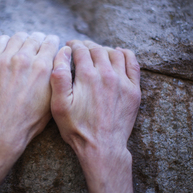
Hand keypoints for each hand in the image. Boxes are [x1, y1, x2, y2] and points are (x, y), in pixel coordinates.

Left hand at [0, 32, 58, 192]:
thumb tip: (60, 61)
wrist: (3, 128)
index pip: (51, 42)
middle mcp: (25, 59)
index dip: (53, 42)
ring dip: (23, 39)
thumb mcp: (53, 98)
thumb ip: (57, 76)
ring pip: (18, 37)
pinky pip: (0, 42)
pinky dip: (7, 42)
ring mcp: (5, 60)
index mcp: (43, 67)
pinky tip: (9, 48)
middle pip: (35, 37)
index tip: (51, 44)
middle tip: (38, 44)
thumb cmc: (30, 119)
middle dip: (39, 39)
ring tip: (23, 45)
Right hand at [50, 40, 140, 192]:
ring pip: (115, 53)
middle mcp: (107, 74)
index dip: (73, 45)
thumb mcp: (59, 106)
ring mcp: (123, 81)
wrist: (103, 147)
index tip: (69, 46)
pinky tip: (119, 53)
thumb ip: (58, 78)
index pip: (80, 50)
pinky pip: (133, 63)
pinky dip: (125, 54)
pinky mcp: (134, 90)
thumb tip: (61, 53)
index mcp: (87, 76)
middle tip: (81, 48)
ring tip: (97, 52)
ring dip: (104, 49)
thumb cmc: (78, 128)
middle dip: (87, 46)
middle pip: (97, 49)